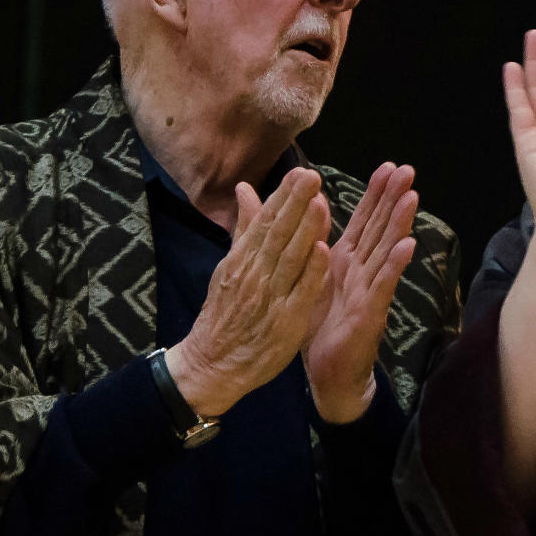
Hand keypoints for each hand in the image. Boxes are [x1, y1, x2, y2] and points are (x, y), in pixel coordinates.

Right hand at [168, 168, 331, 414]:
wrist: (213, 364)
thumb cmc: (225, 312)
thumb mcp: (230, 265)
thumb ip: (245, 228)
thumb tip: (245, 189)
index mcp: (242, 259)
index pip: (265, 221)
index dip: (284, 197)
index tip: (301, 172)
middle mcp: (255, 274)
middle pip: (277, 234)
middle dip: (295, 204)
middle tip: (312, 176)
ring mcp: (270, 297)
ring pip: (289, 259)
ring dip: (305, 230)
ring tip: (320, 203)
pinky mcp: (285, 322)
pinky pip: (299, 293)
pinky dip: (311, 272)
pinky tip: (322, 250)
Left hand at [303, 162, 417, 423]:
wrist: (326, 373)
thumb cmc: (319, 325)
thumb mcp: (306, 276)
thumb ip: (307, 240)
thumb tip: (309, 202)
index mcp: (345, 260)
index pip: (364, 220)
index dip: (376, 194)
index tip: (388, 166)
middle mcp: (362, 271)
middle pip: (380, 228)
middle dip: (393, 199)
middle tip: (408, 170)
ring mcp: (369, 291)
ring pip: (386, 251)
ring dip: (400, 224)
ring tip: (412, 196)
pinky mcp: (370, 313)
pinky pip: (383, 285)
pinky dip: (395, 265)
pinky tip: (408, 245)